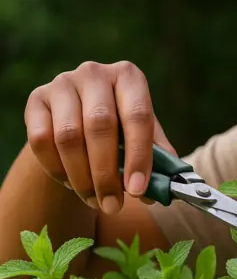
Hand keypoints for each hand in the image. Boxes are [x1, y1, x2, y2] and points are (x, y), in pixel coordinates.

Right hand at [25, 61, 174, 213]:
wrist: (80, 114)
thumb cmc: (122, 127)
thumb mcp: (144, 135)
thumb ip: (157, 159)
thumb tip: (157, 193)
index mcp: (129, 77)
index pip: (138, 116)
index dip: (139, 156)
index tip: (138, 190)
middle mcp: (95, 73)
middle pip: (100, 127)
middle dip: (107, 174)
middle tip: (113, 206)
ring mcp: (62, 83)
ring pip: (68, 137)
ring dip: (81, 178)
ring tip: (95, 201)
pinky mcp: (36, 99)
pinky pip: (40, 140)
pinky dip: (57, 169)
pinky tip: (72, 185)